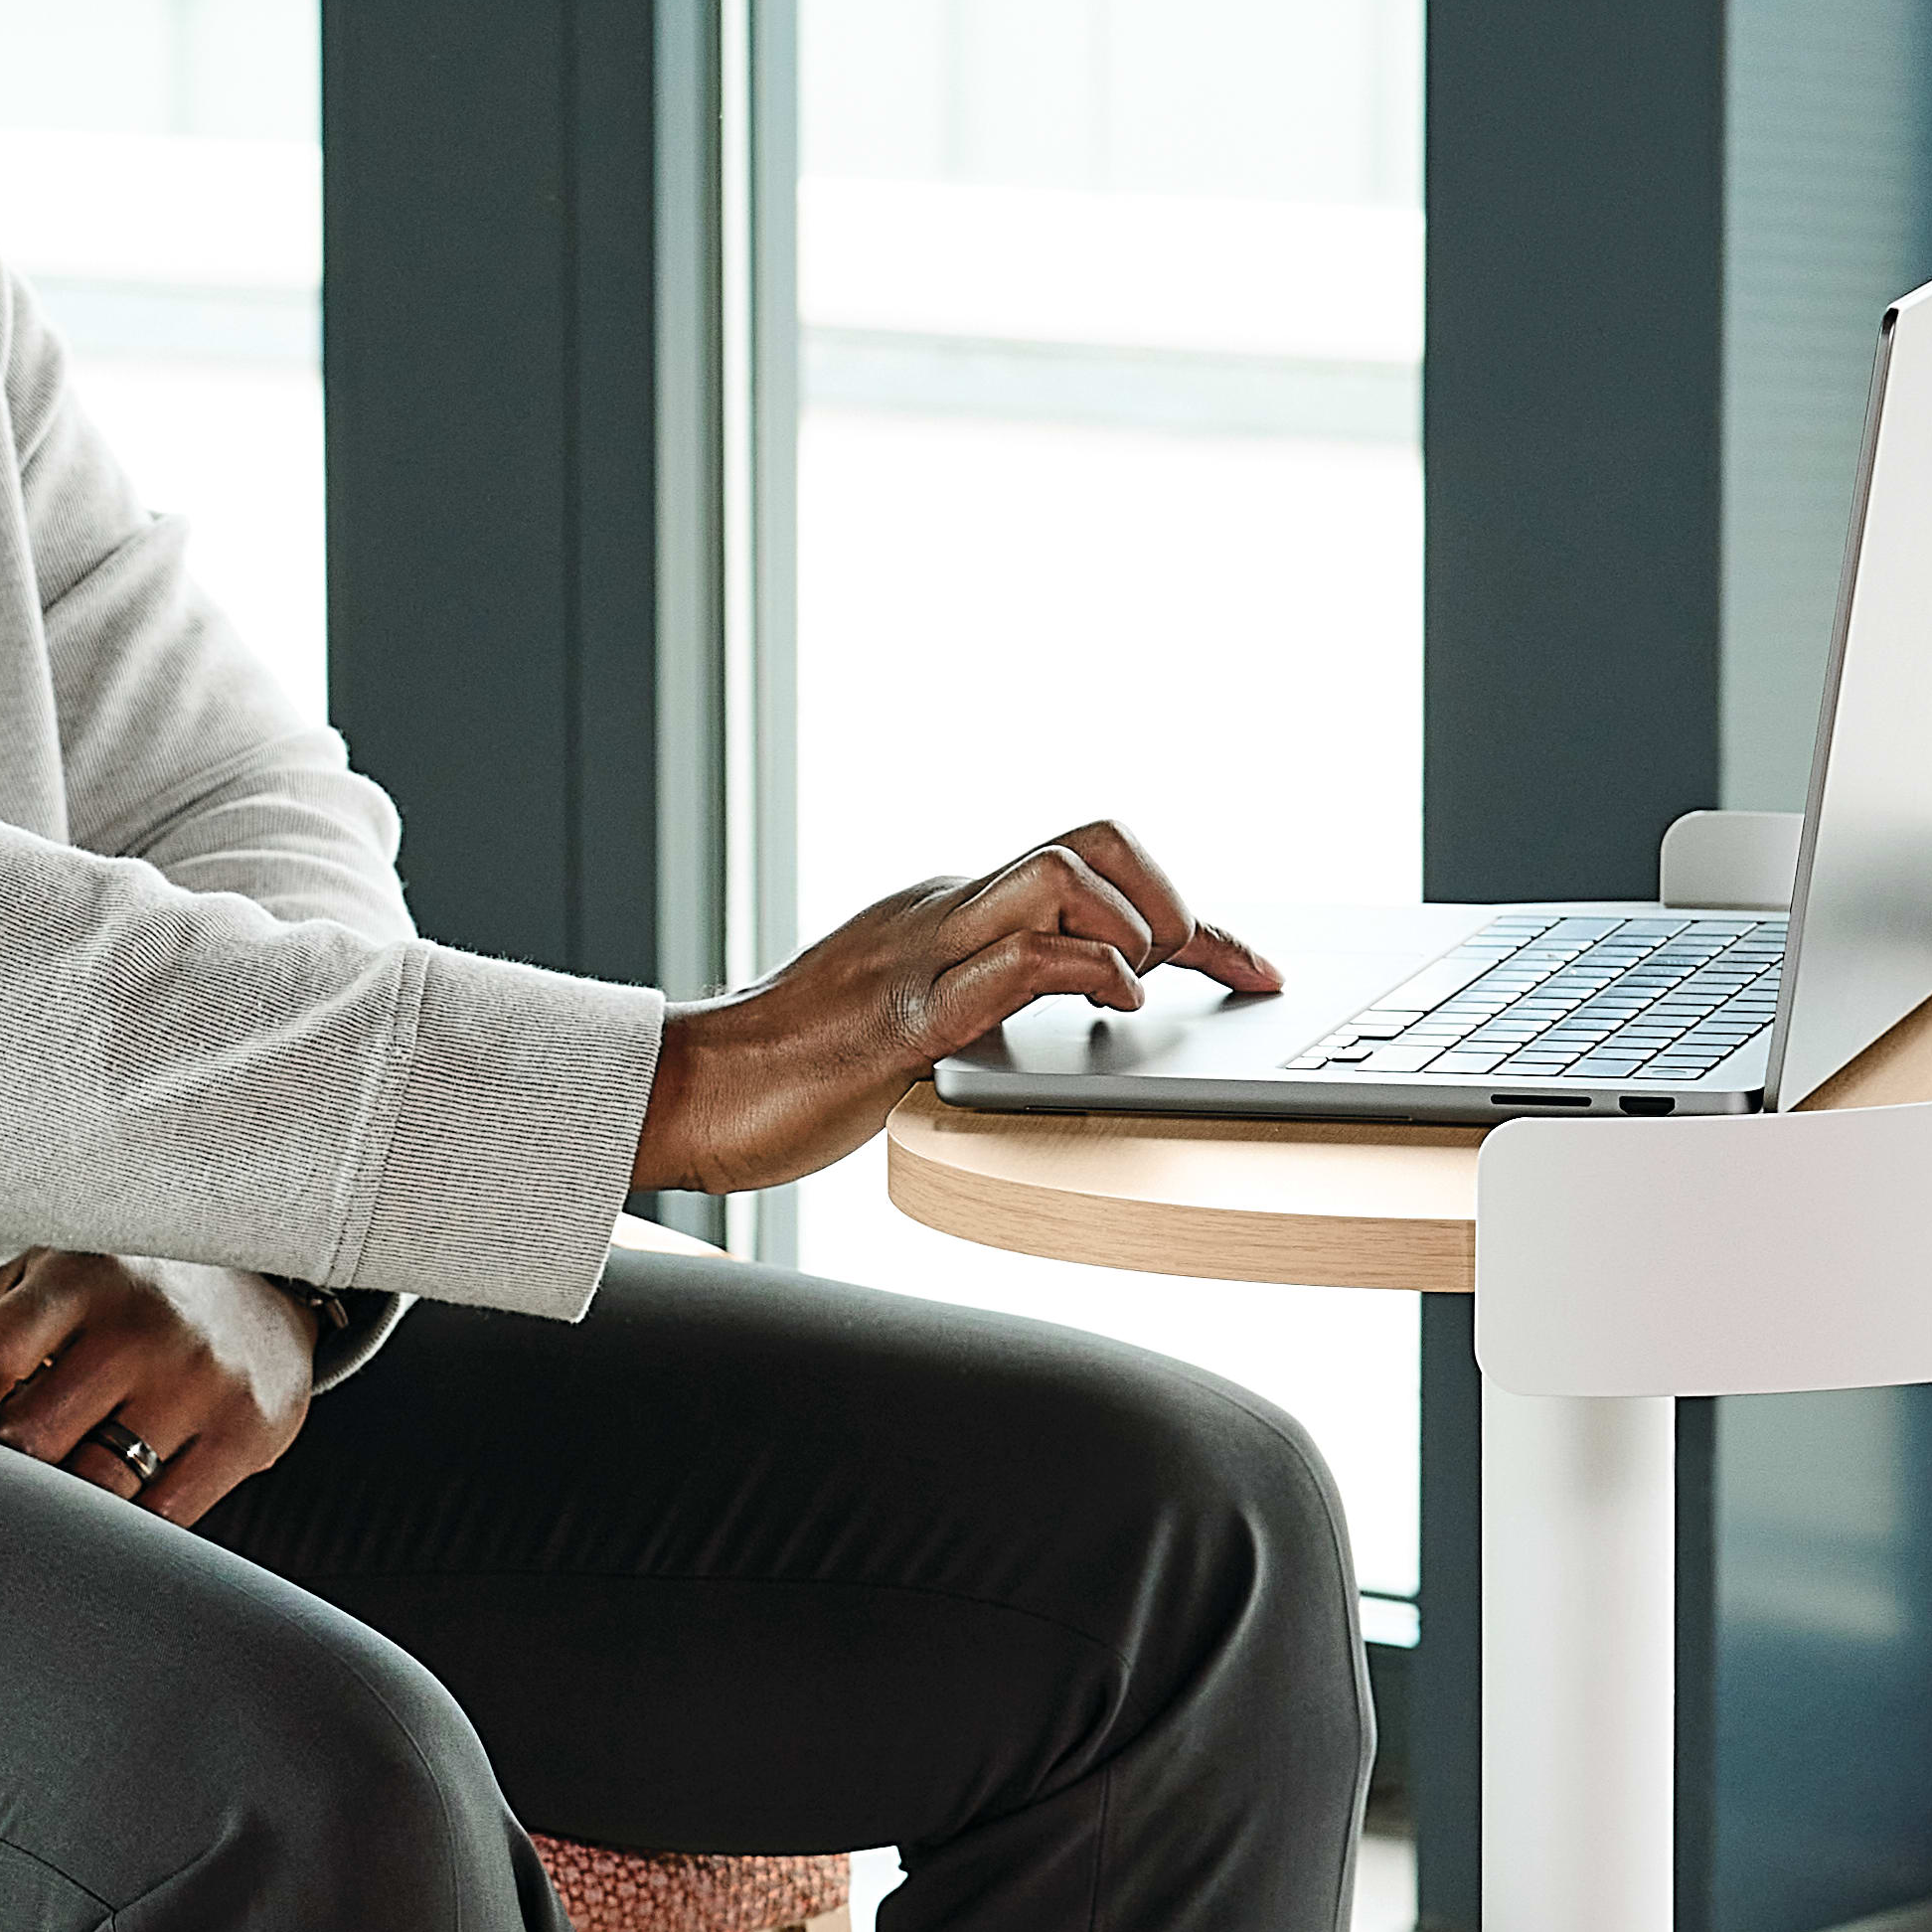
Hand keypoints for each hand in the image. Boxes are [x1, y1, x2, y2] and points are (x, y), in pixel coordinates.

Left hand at [0, 1248, 319, 1522]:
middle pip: (34, 1438)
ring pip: (97, 1489)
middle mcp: (144, 1324)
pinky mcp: (246, 1434)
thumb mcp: (40, 1292)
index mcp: (80, 1277)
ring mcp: (201, 1382)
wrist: (268, 1288)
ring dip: (55, 1510)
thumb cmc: (124, 1292)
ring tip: (42, 1502)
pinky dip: (122, 1532)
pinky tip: (104, 1519)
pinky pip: (162, 1519)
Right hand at [637, 820, 1276, 1200]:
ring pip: (1060, 875)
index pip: (1083, 865)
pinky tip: (1115, 1009)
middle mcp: (943, 911)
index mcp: (947, 911)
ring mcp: (923, 955)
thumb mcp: (906, 1019)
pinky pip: (1014, 964)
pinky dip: (1085, 975)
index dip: (1186, 912)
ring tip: (1151, 987)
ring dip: (1139, 925)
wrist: (685, 1090)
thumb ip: (973, 1003)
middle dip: (1175, 898)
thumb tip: (1055, 1023)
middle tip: (1209, 970)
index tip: (1245, 965)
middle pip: (1088, 842)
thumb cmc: (789, 1069)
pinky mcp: (905, 1018)